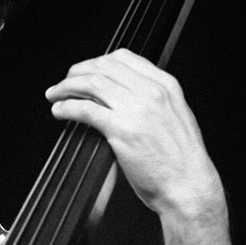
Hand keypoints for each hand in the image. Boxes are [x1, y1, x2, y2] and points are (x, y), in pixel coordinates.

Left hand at [44, 49, 225, 224]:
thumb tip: (127, 93)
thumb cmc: (183, 160)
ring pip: (91, 83)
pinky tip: (60, 111)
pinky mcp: (121, 130)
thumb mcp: (177, 116)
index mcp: (166, 85)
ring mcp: (136, 109)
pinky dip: (67, 107)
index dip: (97, 61)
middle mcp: (151, 92)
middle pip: (103, 67)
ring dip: (66, 87)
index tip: (85, 70)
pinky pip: (86, 110)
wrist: (189, 187)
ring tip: (55, 94)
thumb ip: (155, 100)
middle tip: (65, 82)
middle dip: (77, 71)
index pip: (124, 57)